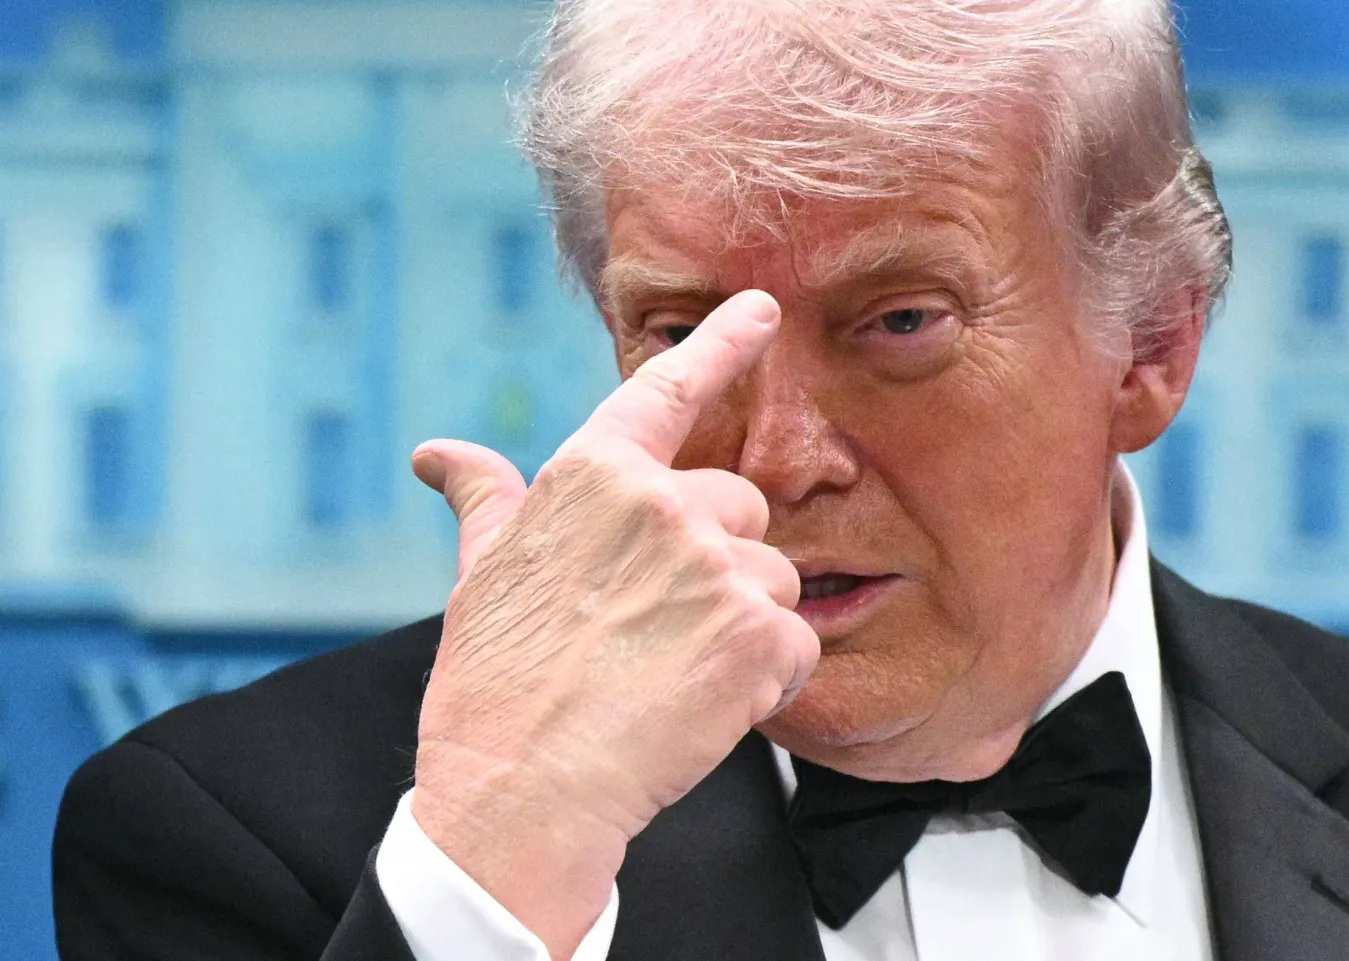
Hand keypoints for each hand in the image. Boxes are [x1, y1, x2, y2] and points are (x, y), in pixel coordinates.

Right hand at [409, 290, 818, 958]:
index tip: (762, 308)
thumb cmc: (494, 687)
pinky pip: (796, 640)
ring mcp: (716, 568)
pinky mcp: (760, 635)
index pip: (668, 389)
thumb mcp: (480, 577)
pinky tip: (703, 704)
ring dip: (743, 624)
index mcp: (593, 476)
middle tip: (658, 627)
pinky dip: (766, 678)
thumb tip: (439, 455)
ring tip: (672, 673)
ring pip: (773, 578)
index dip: (721, 343)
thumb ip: (485, 501)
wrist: (522, 793)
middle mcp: (663, 505)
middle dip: (717, 561)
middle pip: (740, 509)